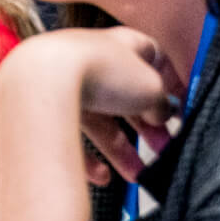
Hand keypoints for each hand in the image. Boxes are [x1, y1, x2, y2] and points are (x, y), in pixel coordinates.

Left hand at [0, 28, 182, 183]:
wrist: (39, 81)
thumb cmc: (97, 70)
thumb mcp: (149, 89)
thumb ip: (161, 102)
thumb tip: (163, 113)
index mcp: (120, 44)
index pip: (152, 59)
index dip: (169, 84)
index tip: (180, 110)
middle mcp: (90, 59)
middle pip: (124, 96)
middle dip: (146, 126)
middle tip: (164, 148)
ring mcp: (63, 82)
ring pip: (98, 120)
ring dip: (120, 150)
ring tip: (137, 174)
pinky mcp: (42, 106)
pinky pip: (68, 136)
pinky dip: (86, 158)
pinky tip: (101, 176)